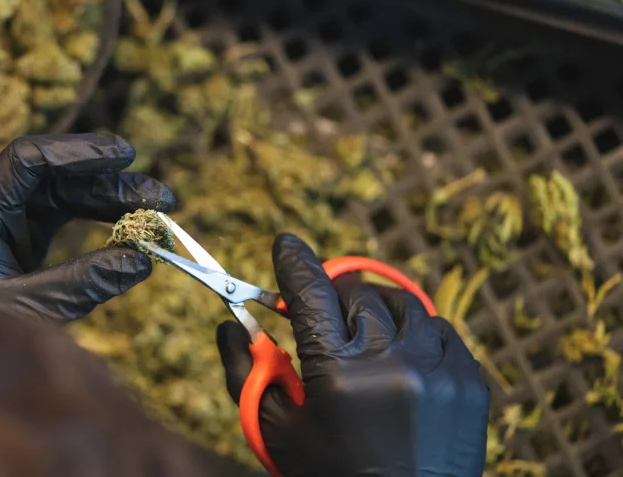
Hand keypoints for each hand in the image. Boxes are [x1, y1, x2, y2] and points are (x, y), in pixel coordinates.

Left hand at [0, 134, 175, 321]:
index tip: (125, 156)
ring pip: (63, 193)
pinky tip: (131, 228)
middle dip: (108, 182)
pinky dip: (96, 219)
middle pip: (53, 175)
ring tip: (159, 210)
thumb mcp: (27, 311)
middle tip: (160, 197)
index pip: (25, 161)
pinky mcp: (17, 234)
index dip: (76, 152)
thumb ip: (82, 283)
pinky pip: (61, 214)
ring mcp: (2, 218)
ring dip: (109, 199)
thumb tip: (143, 260)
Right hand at [217, 234, 489, 476]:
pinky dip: (415, 336)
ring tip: (363, 339)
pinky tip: (400, 359)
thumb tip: (229, 324)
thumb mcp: (277, 429)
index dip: (294, 262)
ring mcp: (437, 371)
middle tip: (322, 315)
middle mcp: (392, 364)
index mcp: (338, 374)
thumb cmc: (330, 475)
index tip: (285, 245)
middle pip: (356, 295)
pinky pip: (440, 331)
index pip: (311, 293)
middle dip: (333, 298)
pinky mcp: (470, 381)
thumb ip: (244, 372)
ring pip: (403, 306)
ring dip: (376, 313)